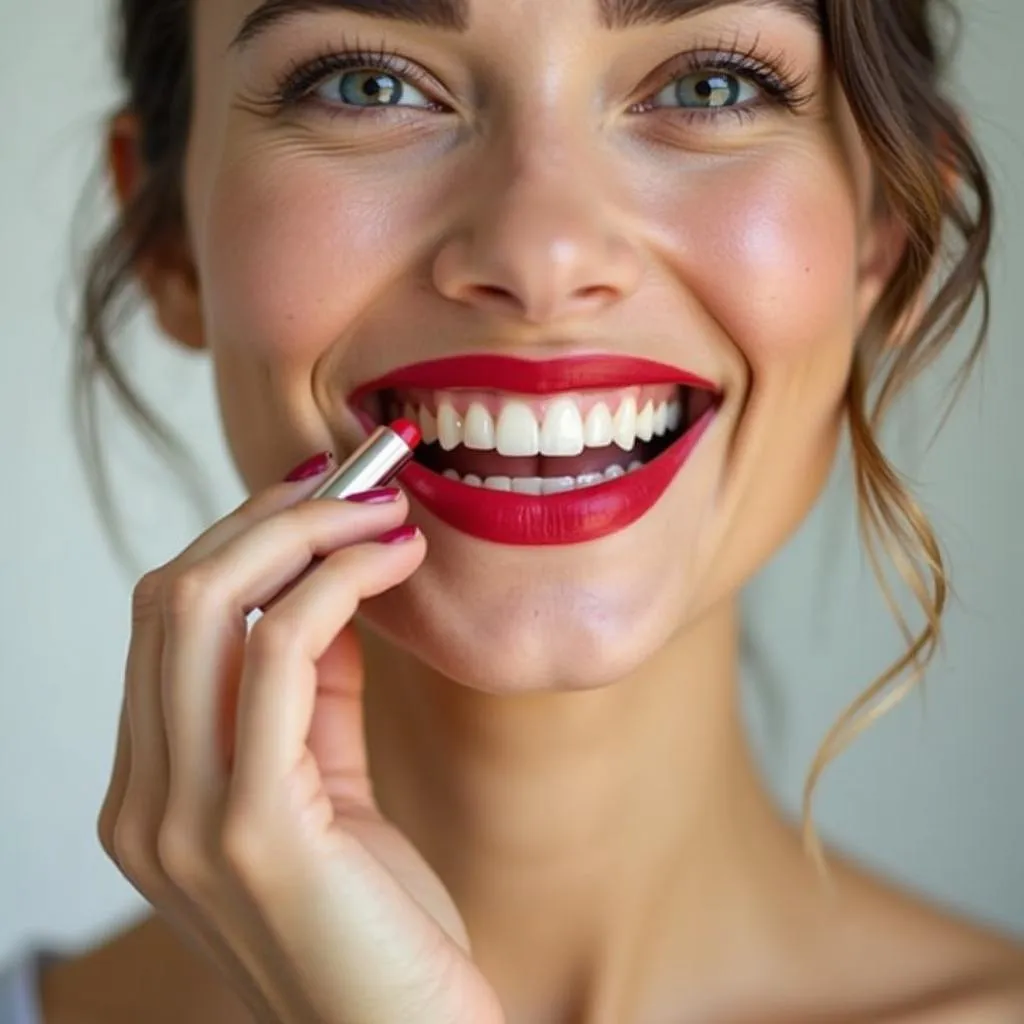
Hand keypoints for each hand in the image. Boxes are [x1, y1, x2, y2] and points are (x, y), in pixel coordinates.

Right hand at [97, 461, 503, 1023]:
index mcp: (152, 792)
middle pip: (172, 597)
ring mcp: (182, 820)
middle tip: (361, 481)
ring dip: (303, 532)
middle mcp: (143, 803)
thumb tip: (327, 583)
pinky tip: (392, 561)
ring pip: (203, 607)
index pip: (168, 621)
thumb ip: (314, 694)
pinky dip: (333, 584)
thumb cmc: (377, 919)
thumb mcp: (329, 785)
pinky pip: (277, 656)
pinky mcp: (251, 829)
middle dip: (269, 517)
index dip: (244, 537)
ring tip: (385, 508)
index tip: (323, 491)